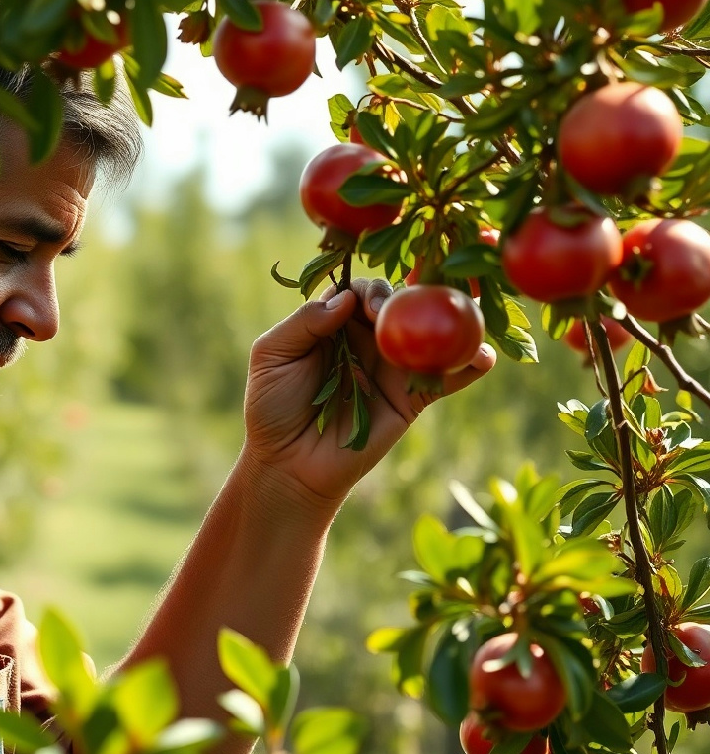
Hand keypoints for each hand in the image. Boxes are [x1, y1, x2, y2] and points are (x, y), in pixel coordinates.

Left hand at [240, 278, 495, 508]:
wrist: (288, 464)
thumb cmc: (271, 407)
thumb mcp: (272, 356)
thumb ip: (303, 323)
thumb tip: (344, 299)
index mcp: (333, 322)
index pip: (358, 289)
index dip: (367, 289)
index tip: (366, 307)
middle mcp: (367, 338)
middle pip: (400, 304)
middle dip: (408, 300)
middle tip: (401, 315)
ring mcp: (392, 367)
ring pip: (428, 336)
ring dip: (449, 323)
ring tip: (462, 319)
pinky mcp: (411, 399)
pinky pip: (444, 378)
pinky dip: (468, 366)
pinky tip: (483, 356)